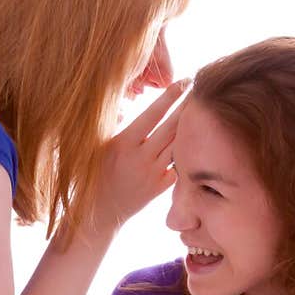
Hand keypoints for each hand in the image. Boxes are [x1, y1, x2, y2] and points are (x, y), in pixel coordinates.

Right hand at [92, 80, 191, 232]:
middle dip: (187, 107)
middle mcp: (141, 157)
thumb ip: (111, 126)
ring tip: (200, 112)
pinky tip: (196, 141)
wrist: (99, 212)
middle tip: (199, 91)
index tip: (182, 82)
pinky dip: (186, 154)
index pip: (152, 114)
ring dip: (190, 128)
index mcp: (123, 143)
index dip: (169, 97)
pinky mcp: (160, 187)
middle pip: (171, 127)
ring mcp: (153, 173)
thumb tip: (126, 109)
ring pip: (178, 145)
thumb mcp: (94, 147)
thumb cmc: (94, 174)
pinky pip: (178, 166)